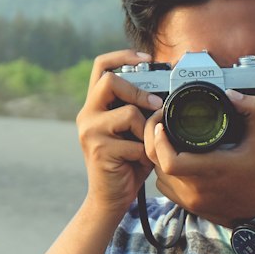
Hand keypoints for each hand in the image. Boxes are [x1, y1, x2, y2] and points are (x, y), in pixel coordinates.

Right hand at [76, 50, 162, 217]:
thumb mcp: (134, 131)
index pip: (101, 66)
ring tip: (145, 145)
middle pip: (110, 81)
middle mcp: (87, 114)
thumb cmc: (127, 162)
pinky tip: (139, 163)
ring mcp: (90, 131)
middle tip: (155, 104)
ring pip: (128, 113)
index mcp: (95, 105)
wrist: (110, 198)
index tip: (148, 58)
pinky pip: (134, 142)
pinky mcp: (99, 150)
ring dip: (146, 130)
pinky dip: (144, 153)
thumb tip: (167, 92)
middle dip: (138, 91)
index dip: (123, 55)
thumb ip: (142, 110)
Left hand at [143, 89, 254, 226]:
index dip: (158, 140)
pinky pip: (165, 187)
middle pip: (157, 164)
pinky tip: (174, 159)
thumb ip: (252, 110)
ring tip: (165, 139)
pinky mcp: (189, 207)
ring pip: (158, 175)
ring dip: (157, 156)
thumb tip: (232, 95)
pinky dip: (164, 172)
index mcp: (211, 169)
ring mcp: (191, 200)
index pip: (170, 160)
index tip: (162, 122)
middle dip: (152, 140)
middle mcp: (196, 188)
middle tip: (160, 123)